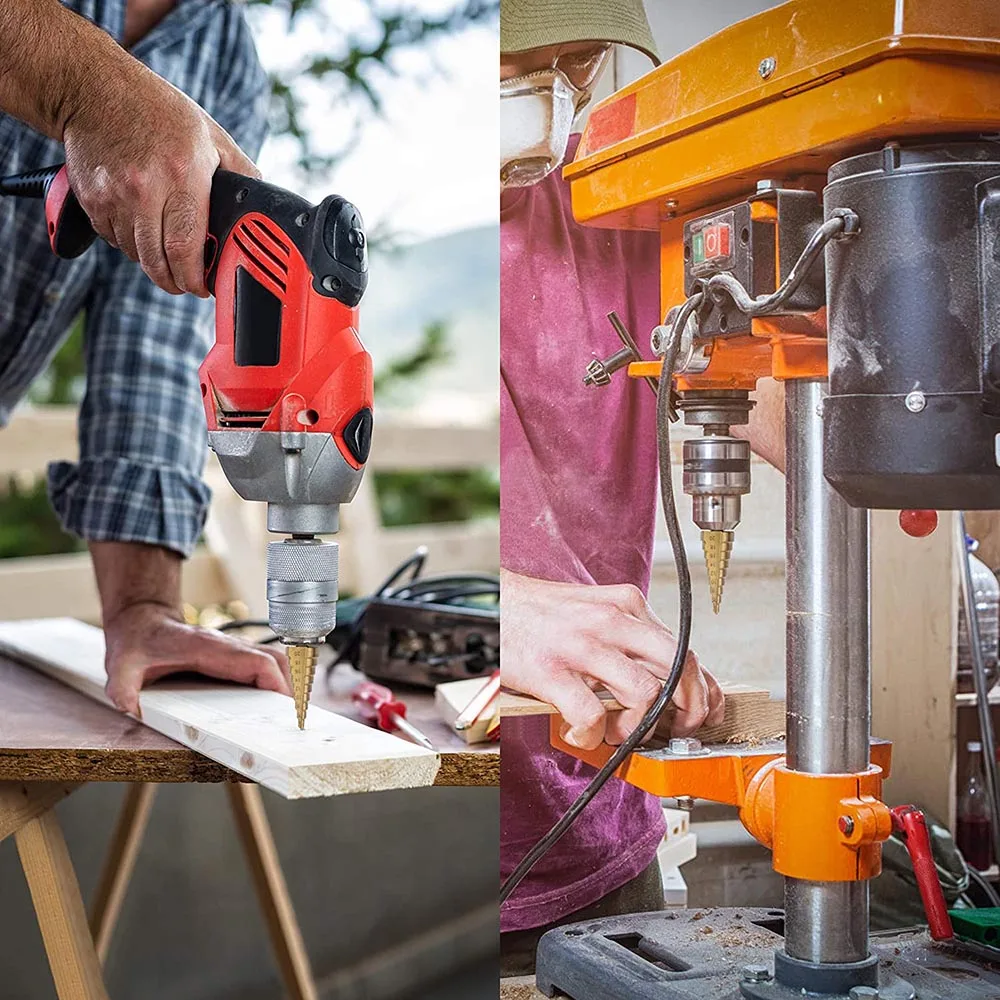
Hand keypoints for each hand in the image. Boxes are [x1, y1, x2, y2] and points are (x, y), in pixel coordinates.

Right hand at [62, 60, 258, 296]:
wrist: (95, 90)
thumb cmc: (160, 112)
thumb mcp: (212, 137)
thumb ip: (241, 173)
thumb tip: (263, 208)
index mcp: (181, 176)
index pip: (185, 248)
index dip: (194, 278)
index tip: (203, 287)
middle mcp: (144, 190)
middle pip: (158, 262)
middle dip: (175, 282)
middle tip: (186, 284)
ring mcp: (113, 196)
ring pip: (136, 254)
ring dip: (153, 262)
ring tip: (166, 252)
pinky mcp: (91, 199)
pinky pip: (114, 239)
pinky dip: (130, 243)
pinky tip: (142, 226)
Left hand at [103, 602, 290, 715]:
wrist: (142, 621)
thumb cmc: (137, 641)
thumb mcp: (121, 664)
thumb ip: (122, 685)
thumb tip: (129, 707)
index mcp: (209, 648)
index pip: (257, 662)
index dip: (276, 684)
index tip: (283, 709)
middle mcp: (227, 647)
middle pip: (276, 660)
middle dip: (290, 688)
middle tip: (291, 720)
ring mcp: (233, 651)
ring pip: (274, 661)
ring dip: (286, 684)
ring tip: (286, 717)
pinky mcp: (233, 658)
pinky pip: (264, 666)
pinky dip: (276, 682)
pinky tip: (272, 706)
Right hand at [501, 570, 723, 749]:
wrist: (492, 604)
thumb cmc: (542, 613)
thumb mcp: (596, 609)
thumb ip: (630, 635)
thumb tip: (665, 674)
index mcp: (626, 604)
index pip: (684, 647)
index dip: (705, 686)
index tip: (708, 708)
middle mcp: (611, 621)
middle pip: (679, 668)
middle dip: (690, 708)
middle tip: (678, 729)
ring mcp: (582, 646)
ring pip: (644, 694)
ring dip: (639, 726)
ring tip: (619, 732)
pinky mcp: (553, 672)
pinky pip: (592, 717)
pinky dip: (593, 736)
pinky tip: (581, 733)